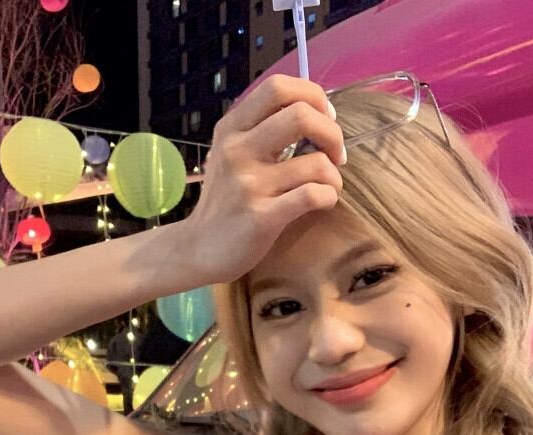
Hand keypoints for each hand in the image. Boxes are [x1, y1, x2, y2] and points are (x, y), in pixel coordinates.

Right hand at [184, 75, 345, 285]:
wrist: (198, 248)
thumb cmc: (224, 201)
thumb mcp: (229, 154)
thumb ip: (258, 130)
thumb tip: (312, 112)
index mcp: (231, 129)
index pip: (278, 87)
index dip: (312, 96)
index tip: (324, 118)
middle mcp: (237, 150)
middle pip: (301, 115)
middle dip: (332, 132)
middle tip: (335, 154)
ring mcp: (249, 184)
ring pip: (316, 162)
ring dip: (334, 174)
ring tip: (328, 186)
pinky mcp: (262, 217)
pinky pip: (312, 195)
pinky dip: (329, 196)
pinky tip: (323, 202)